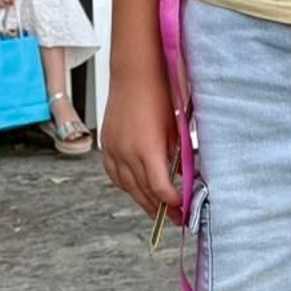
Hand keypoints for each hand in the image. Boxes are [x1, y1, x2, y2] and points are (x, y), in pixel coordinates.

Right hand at [101, 72, 182, 218]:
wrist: (135, 73)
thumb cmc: (160, 95)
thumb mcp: (175, 128)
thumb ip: (177, 155)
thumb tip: (183, 176)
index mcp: (147, 148)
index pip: (159, 188)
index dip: (172, 202)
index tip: (183, 206)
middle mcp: (127, 152)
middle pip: (143, 191)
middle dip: (160, 208)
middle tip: (176, 217)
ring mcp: (113, 149)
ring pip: (127, 186)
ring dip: (143, 200)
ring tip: (158, 209)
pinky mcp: (106, 144)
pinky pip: (114, 174)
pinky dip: (126, 185)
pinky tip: (137, 189)